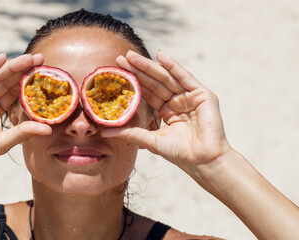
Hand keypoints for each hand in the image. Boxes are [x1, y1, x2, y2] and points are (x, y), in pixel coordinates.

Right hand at [0, 53, 51, 190]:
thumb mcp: (5, 140)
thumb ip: (24, 131)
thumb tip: (49, 128)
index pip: (13, 92)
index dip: (28, 83)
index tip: (44, 74)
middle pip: (6, 82)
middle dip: (23, 70)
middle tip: (40, 58)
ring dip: (10, 66)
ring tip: (29, 58)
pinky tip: (2, 58)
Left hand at [102, 50, 230, 173]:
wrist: (202, 160)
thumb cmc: (178, 153)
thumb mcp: (149, 140)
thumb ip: (129, 132)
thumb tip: (103, 130)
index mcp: (166, 111)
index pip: (147, 92)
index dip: (133, 82)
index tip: (117, 72)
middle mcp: (177, 102)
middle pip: (154, 82)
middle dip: (138, 70)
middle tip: (121, 58)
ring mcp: (190, 97)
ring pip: (166, 77)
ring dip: (149, 65)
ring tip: (132, 56)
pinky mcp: (202, 94)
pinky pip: (185, 77)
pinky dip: (173, 65)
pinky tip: (160, 55)